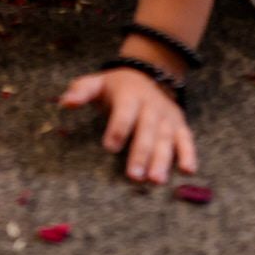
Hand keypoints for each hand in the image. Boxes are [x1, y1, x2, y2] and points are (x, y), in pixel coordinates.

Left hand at [60, 65, 196, 186]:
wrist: (147, 74)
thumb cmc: (117, 87)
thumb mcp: (98, 83)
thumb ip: (81, 91)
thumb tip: (66, 103)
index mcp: (130, 95)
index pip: (124, 112)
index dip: (118, 128)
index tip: (109, 147)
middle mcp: (151, 105)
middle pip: (147, 130)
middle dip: (141, 153)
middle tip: (134, 176)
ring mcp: (167, 116)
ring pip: (166, 138)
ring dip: (162, 159)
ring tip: (156, 180)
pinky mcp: (180, 125)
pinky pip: (186, 139)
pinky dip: (189, 154)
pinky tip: (188, 171)